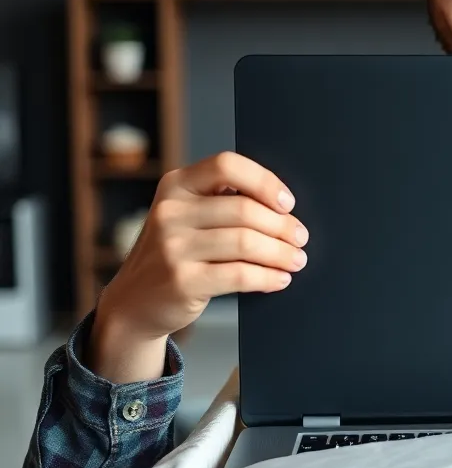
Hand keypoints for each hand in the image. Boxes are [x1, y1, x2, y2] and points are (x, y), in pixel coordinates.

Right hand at [91, 152, 307, 381]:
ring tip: (297, 260)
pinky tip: (280, 279)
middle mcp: (170, 211)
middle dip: (283, 226)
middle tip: (301, 238)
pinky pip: (240, 275)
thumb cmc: (177, 253)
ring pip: (246, 242)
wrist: (134, 302)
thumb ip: (224, 202)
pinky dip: (268, 277)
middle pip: (245, 209)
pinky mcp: (181, 281)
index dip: (264, 181)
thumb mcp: (188, 217)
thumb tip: (284, 208)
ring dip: (281, 253)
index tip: (287, 203)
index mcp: (176, 185)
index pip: (227, 166)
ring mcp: (172, 247)